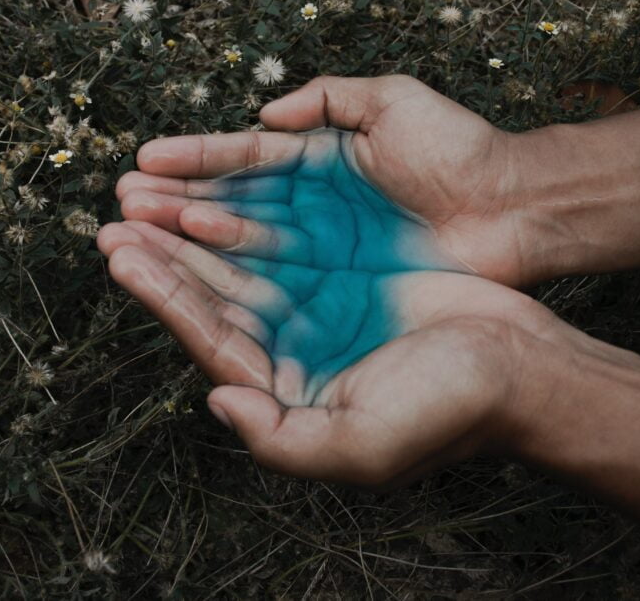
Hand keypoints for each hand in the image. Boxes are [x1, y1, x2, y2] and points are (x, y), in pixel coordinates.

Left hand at [97, 220, 562, 486]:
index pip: (209, 342)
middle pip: (214, 300)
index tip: (122, 256)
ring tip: (148, 198)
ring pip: (242, 266)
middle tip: (116, 217)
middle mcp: (294, 353)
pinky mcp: (346, 277)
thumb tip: (214, 399)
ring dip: (194, 234)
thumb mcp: (362, 446)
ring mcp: (320, 312)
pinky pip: (285, 241)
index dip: (163, 299)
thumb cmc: (448, 411)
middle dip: (163, 258)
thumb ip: (279, 436)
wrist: (523, 368)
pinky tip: (217, 192)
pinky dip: (249, 218)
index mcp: (287, 396)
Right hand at [116, 76, 540, 285]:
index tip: (143, 163)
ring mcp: (322, 247)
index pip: (243, 156)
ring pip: (240, 243)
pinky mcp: (338, 285)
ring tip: (135, 239)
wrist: (512, 210)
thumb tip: (268, 110)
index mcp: (319, 158)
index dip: (193, 158)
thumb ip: (331, 98)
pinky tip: (190, 275)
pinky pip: (274, 280)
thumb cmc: (459, 150)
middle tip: (120, 209)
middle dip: (173, 204)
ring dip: (187, 241)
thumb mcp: (393, 100)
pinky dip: (231, 277)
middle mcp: (311, 205)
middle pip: (229, 202)